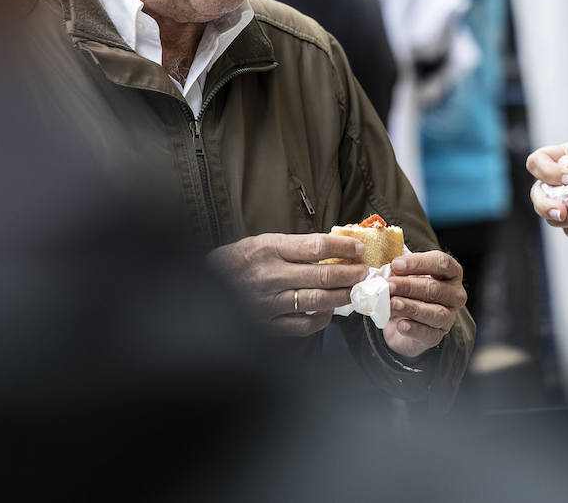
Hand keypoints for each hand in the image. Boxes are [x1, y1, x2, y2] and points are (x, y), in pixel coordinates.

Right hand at [207, 233, 367, 336]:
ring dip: (343, 296)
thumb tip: (333, 248)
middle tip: (364, 272)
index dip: (343, 247)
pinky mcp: (266, 324)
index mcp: (269, 249)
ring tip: (355, 290)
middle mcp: (270, 275)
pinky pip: (302, 325)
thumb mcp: (262, 242)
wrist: (203, 285)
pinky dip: (321, 320)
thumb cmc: (237, 261)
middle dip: (350, 274)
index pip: (316, 246)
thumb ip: (294, 246)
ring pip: (317, 300)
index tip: (359, 249)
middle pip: (322, 275)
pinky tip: (329, 312)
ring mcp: (268, 302)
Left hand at [384, 250, 466, 357]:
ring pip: (434, 312)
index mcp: (450, 272)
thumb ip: (399, 267)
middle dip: (408, 286)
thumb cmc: (407, 291)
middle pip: (434, 288)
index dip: (418, 263)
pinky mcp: (438, 335)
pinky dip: (414, 328)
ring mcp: (449, 316)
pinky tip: (401, 324)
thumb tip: (386, 263)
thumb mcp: (404, 274)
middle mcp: (455, 294)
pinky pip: (428, 332)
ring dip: (410, 307)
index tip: (396, 264)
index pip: (441, 263)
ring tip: (391, 304)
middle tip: (387, 285)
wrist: (403, 321)